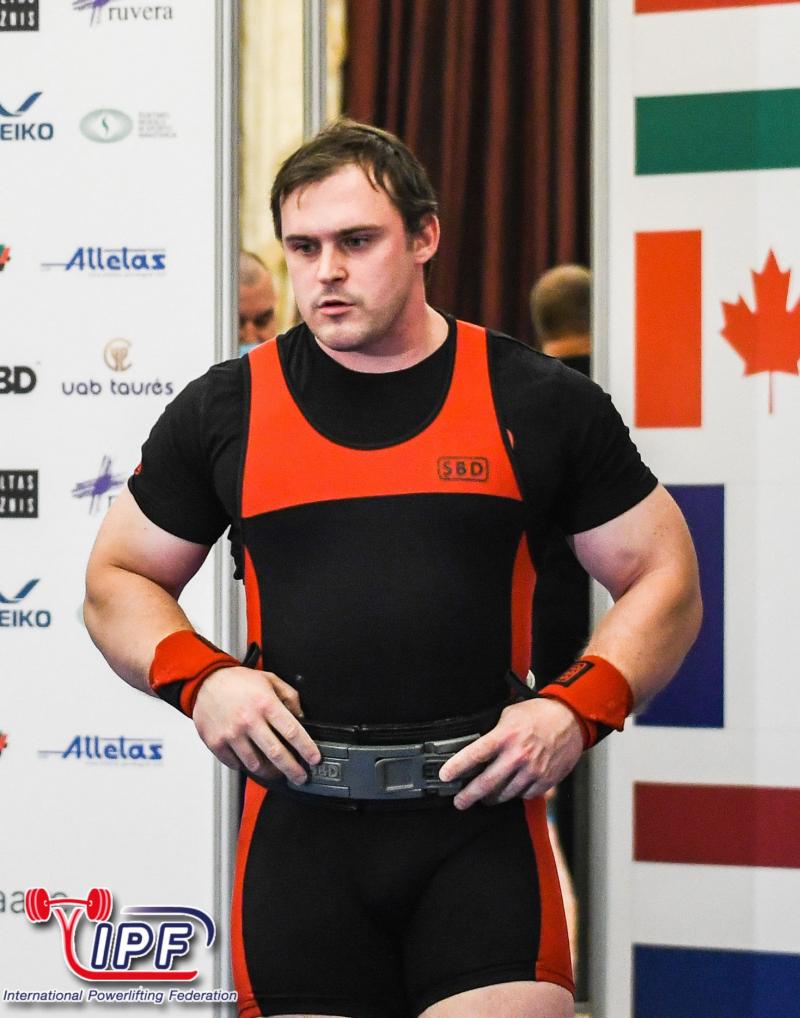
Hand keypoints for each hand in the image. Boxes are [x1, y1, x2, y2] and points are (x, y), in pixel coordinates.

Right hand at [192, 666, 320, 784]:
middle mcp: (249, 720)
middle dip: (293, 770)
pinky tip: (251, 761)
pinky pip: (235, 764)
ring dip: (270, 772)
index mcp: (265, 704)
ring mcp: (232, 734)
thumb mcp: (270, 679)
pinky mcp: (216, 743)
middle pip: (277, 754)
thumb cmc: (237, 681)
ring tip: (277, 771)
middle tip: (301, 777)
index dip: (307, 748)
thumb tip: (301, 716)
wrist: (205, 681)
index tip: (315, 759)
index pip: (292, 732)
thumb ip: (289, 697)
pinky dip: (245, 766)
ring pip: (256, 764)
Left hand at [438, 697, 583, 808]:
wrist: (570, 719)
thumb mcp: (509, 715)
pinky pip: (524, 795)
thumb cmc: (539, 714)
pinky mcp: (545, 781)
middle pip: (486, 783)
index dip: (457, 767)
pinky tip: (511, 789)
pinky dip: (515, 794)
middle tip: (459, 802)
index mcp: (505, 736)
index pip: (475, 755)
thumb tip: (475, 746)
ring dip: (491, 798)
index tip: (445, 776)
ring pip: (504, 794)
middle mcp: (518, 756)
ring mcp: (532, 771)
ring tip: (484, 797)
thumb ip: (493, 732)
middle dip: (468, 796)